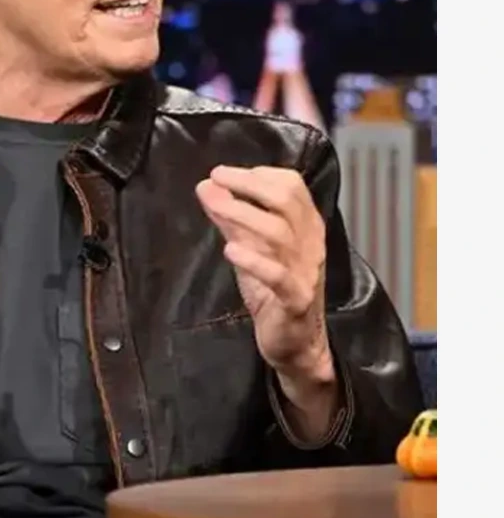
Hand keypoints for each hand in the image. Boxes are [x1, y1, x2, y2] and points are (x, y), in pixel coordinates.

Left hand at [195, 165, 331, 381]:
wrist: (297, 343)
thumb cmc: (274, 291)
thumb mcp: (251, 248)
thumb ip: (231, 219)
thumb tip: (206, 187)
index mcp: (306, 226)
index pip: (292, 186)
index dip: (259, 174)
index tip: (225, 174)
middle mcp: (310, 243)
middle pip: (287, 201)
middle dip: (250, 185)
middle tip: (217, 177)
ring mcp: (305, 271)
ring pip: (280, 234)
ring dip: (245, 216)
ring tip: (217, 207)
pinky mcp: (295, 300)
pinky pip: (278, 276)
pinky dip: (254, 261)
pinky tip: (230, 250)